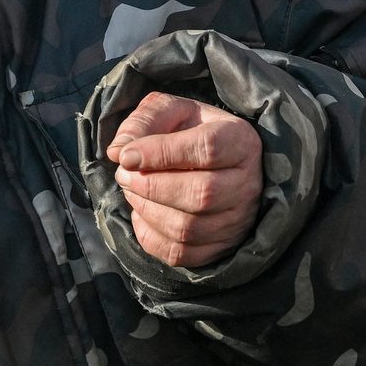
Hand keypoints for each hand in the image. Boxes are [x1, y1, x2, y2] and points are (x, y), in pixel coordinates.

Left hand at [108, 92, 262, 268]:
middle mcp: (247, 184)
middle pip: (200, 194)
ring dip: (146, 209)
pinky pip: (179, 253)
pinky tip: (143, 212)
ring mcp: (237, 221)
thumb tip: (119, 152)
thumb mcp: (173, 112)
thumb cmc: (193, 133)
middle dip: (149, 186)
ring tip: (131, 189)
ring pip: (187, 228)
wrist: (220, 165)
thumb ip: (145, 121)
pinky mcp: (220, 248)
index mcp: (240, 141)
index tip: (127, 156)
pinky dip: (149, 234)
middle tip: (123, 173)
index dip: (161, 153)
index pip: (207, 149)